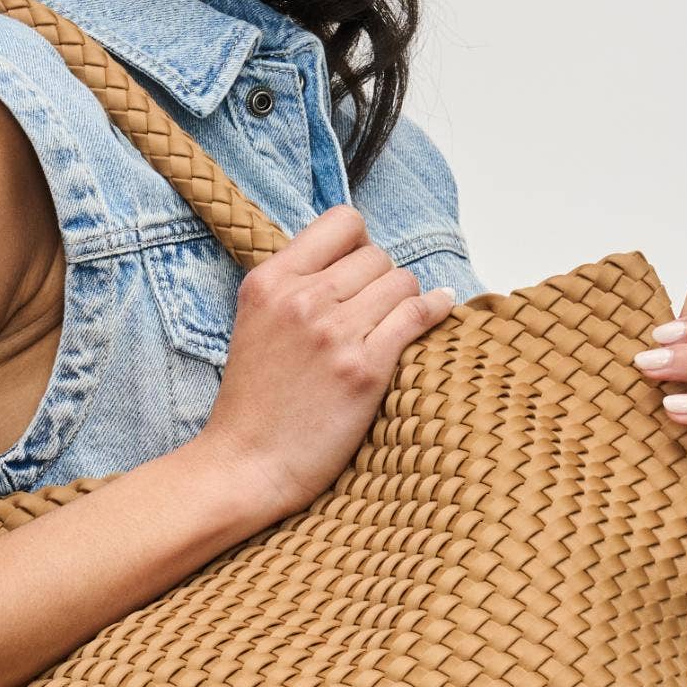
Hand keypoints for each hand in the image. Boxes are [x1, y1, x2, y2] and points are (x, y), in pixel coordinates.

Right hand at [199, 203, 459, 521]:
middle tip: (372, 314)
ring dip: (404, 301)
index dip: (359, 244)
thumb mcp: (255, 322)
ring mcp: (334, 333)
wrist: (246, 464)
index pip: (342, 223)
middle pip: (377, 256)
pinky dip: (436, 309)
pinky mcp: (364, 369)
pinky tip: (440, 309)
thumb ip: (294, 285)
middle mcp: (302, 299)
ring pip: (402, 282)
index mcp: (269, 281)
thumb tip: (352, 257)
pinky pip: (418, 315)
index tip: (358, 271)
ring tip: (391, 327)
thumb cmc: (254, 402)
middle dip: (382, 281)